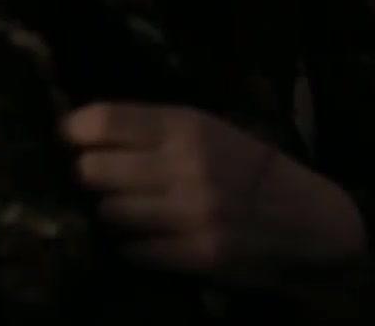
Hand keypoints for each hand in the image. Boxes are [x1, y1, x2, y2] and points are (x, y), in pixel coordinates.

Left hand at [61, 102, 367, 287]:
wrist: (305, 218)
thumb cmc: (248, 167)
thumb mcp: (210, 128)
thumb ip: (154, 128)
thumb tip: (84, 130)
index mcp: (188, 125)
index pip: (105, 121)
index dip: (75, 129)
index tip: (68, 137)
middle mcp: (186, 166)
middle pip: (93, 169)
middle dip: (90, 175)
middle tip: (100, 178)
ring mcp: (191, 213)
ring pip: (109, 212)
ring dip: (113, 212)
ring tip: (133, 208)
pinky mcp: (196, 254)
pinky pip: (134, 250)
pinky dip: (134, 246)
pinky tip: (149, 238)